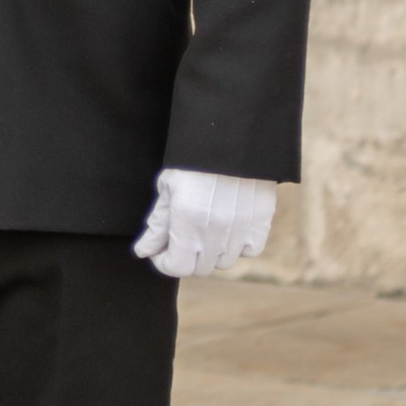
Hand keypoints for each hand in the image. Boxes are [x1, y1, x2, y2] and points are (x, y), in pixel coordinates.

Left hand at [133, 171, 274, 279]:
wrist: (232, 136)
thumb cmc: (194, 160)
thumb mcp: (169, 187)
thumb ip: (158, 224)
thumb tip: (144, 251)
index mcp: (186, 220)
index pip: (176, 267)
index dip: (164, 262)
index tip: (160, 252)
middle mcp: (214, 230)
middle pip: (199, 268)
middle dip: (186, 258)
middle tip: (181, 239)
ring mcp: (240, 229)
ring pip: (224, 261)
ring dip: (212, 252)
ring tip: (206, 228)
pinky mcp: (261, 223)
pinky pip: (250, 250)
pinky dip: (239, 245)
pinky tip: (230, 227)